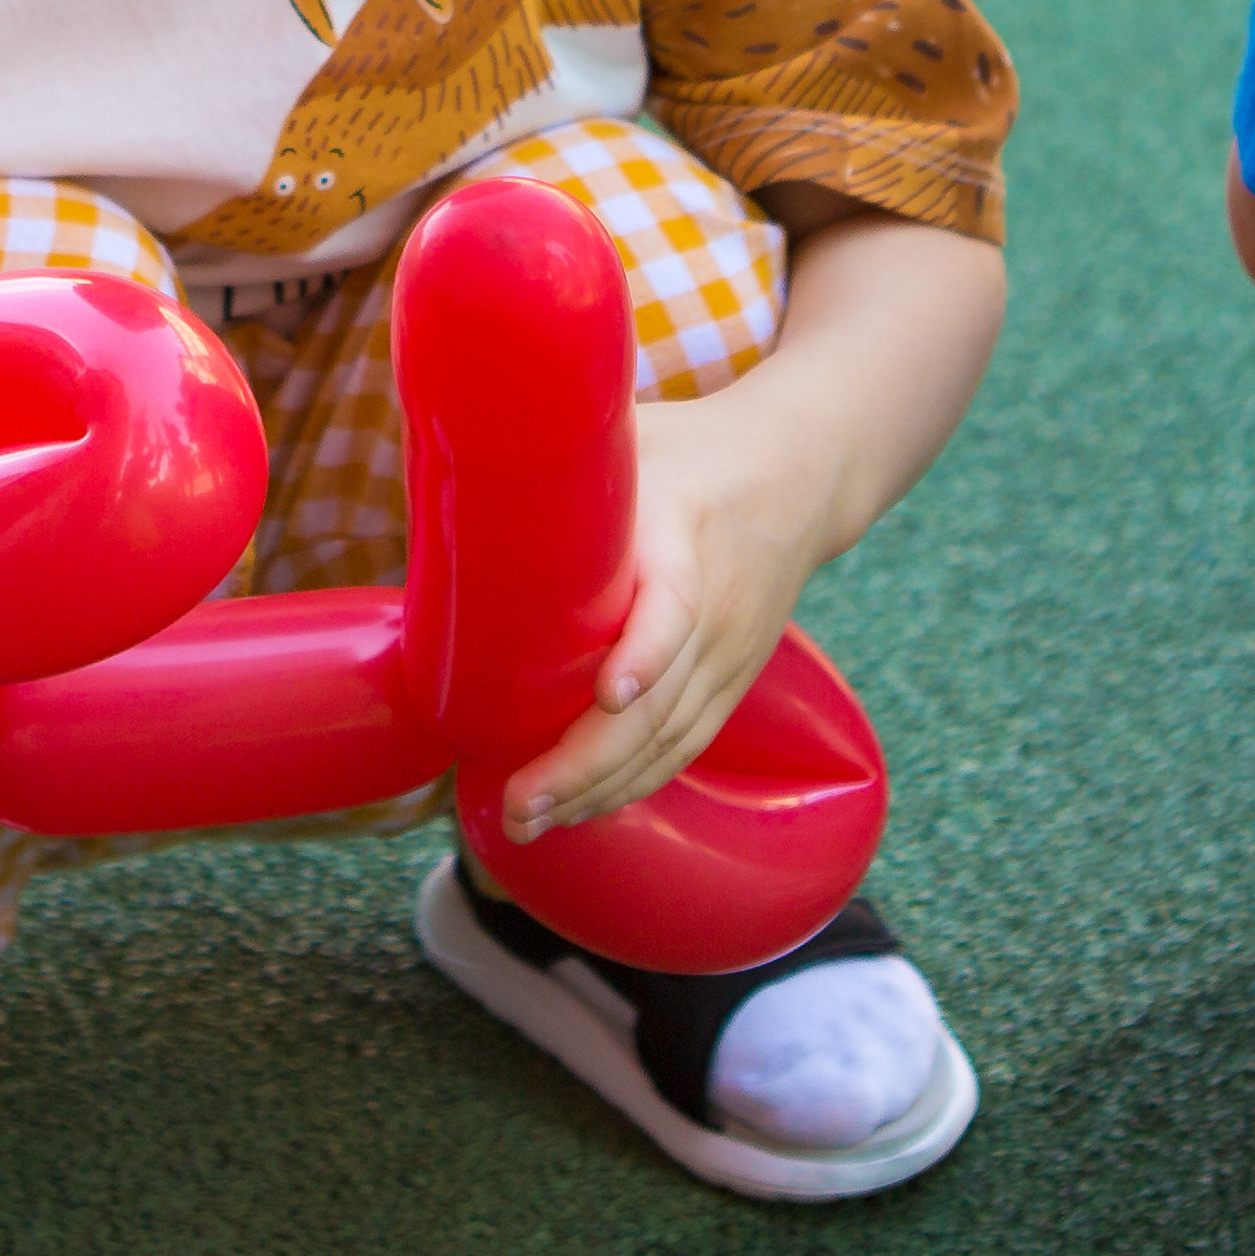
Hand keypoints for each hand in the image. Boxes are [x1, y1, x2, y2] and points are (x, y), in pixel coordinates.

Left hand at [497, 381, 815, 837]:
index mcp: (686, 536)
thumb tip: (456, 459)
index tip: (608, 693)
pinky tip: (581, 810)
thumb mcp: (634, 434)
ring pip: (671, 739)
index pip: (678, 606)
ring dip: (601, 790)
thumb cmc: (690, 450)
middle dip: (590, 762)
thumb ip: (560, 453)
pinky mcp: (732, 682)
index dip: (646, 653)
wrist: (799, 476)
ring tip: (529, 822)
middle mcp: (717, 609)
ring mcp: (730, 656)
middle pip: (664, 701)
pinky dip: (633, 784)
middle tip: (520, 802)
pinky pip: (685, 745)